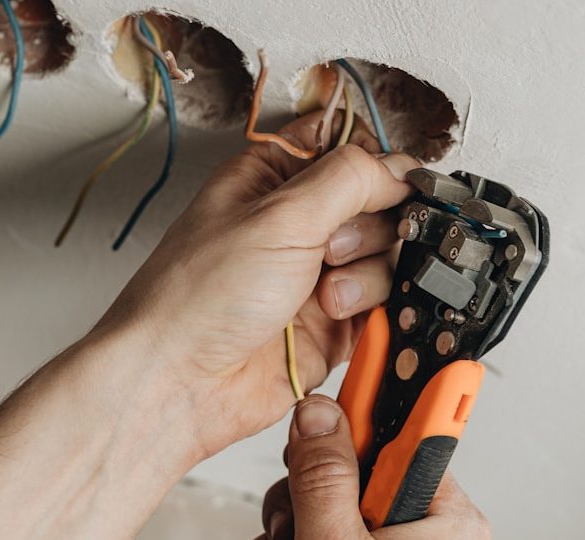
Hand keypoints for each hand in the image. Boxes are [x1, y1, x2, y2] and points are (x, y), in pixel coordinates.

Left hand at [94, 112, 418, 454]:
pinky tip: (333, 314)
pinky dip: (368, 305)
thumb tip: (400, 168)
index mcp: (275, 178)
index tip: (388, 186)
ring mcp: (320, 270)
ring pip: (386, 252)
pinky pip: (382, 297)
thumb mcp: (279, 216)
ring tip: (324, 294)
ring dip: (364, 272)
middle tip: (329, 248)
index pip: (349, 148)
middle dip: (365, 228)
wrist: (184, 382)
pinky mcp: (336, 315)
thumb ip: (349, 179)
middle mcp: (300, 222)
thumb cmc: (199, 297)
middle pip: (379, 202)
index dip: (377, 165)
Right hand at [258, 395, 491, 539]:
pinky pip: (333, 511)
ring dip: (300, 508)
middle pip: (360, 458)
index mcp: (444, 517)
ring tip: (291, 536)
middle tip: (297, 508)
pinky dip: (306, 524)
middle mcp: (428, 521)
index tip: (379, 346)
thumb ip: (326, 480)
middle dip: (317, 479)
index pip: (412, 429)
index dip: (381, 391)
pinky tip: (294, 539)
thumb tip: (319, 416)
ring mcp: (399, 535)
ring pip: (337, 486)